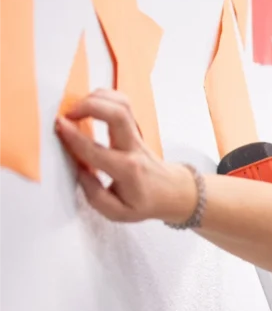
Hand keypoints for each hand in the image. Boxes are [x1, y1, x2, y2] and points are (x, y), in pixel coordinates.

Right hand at [55, 89, 195, 223]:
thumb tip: (78, 170)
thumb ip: (93, 194)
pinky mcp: (136, 129)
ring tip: (77, 108)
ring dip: (97, 98)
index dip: (75, 137)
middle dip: (90, 106)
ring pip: (122, 105)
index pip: (97, 150)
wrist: (173, 192)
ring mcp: (137, 135)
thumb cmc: (144, 202)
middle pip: (118, 115)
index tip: (59, 126)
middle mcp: (133, 148)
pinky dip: (105, 98)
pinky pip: (123, 105)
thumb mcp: (118, 212)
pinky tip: (91, 105)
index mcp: (127, 171)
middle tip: (68, 114)